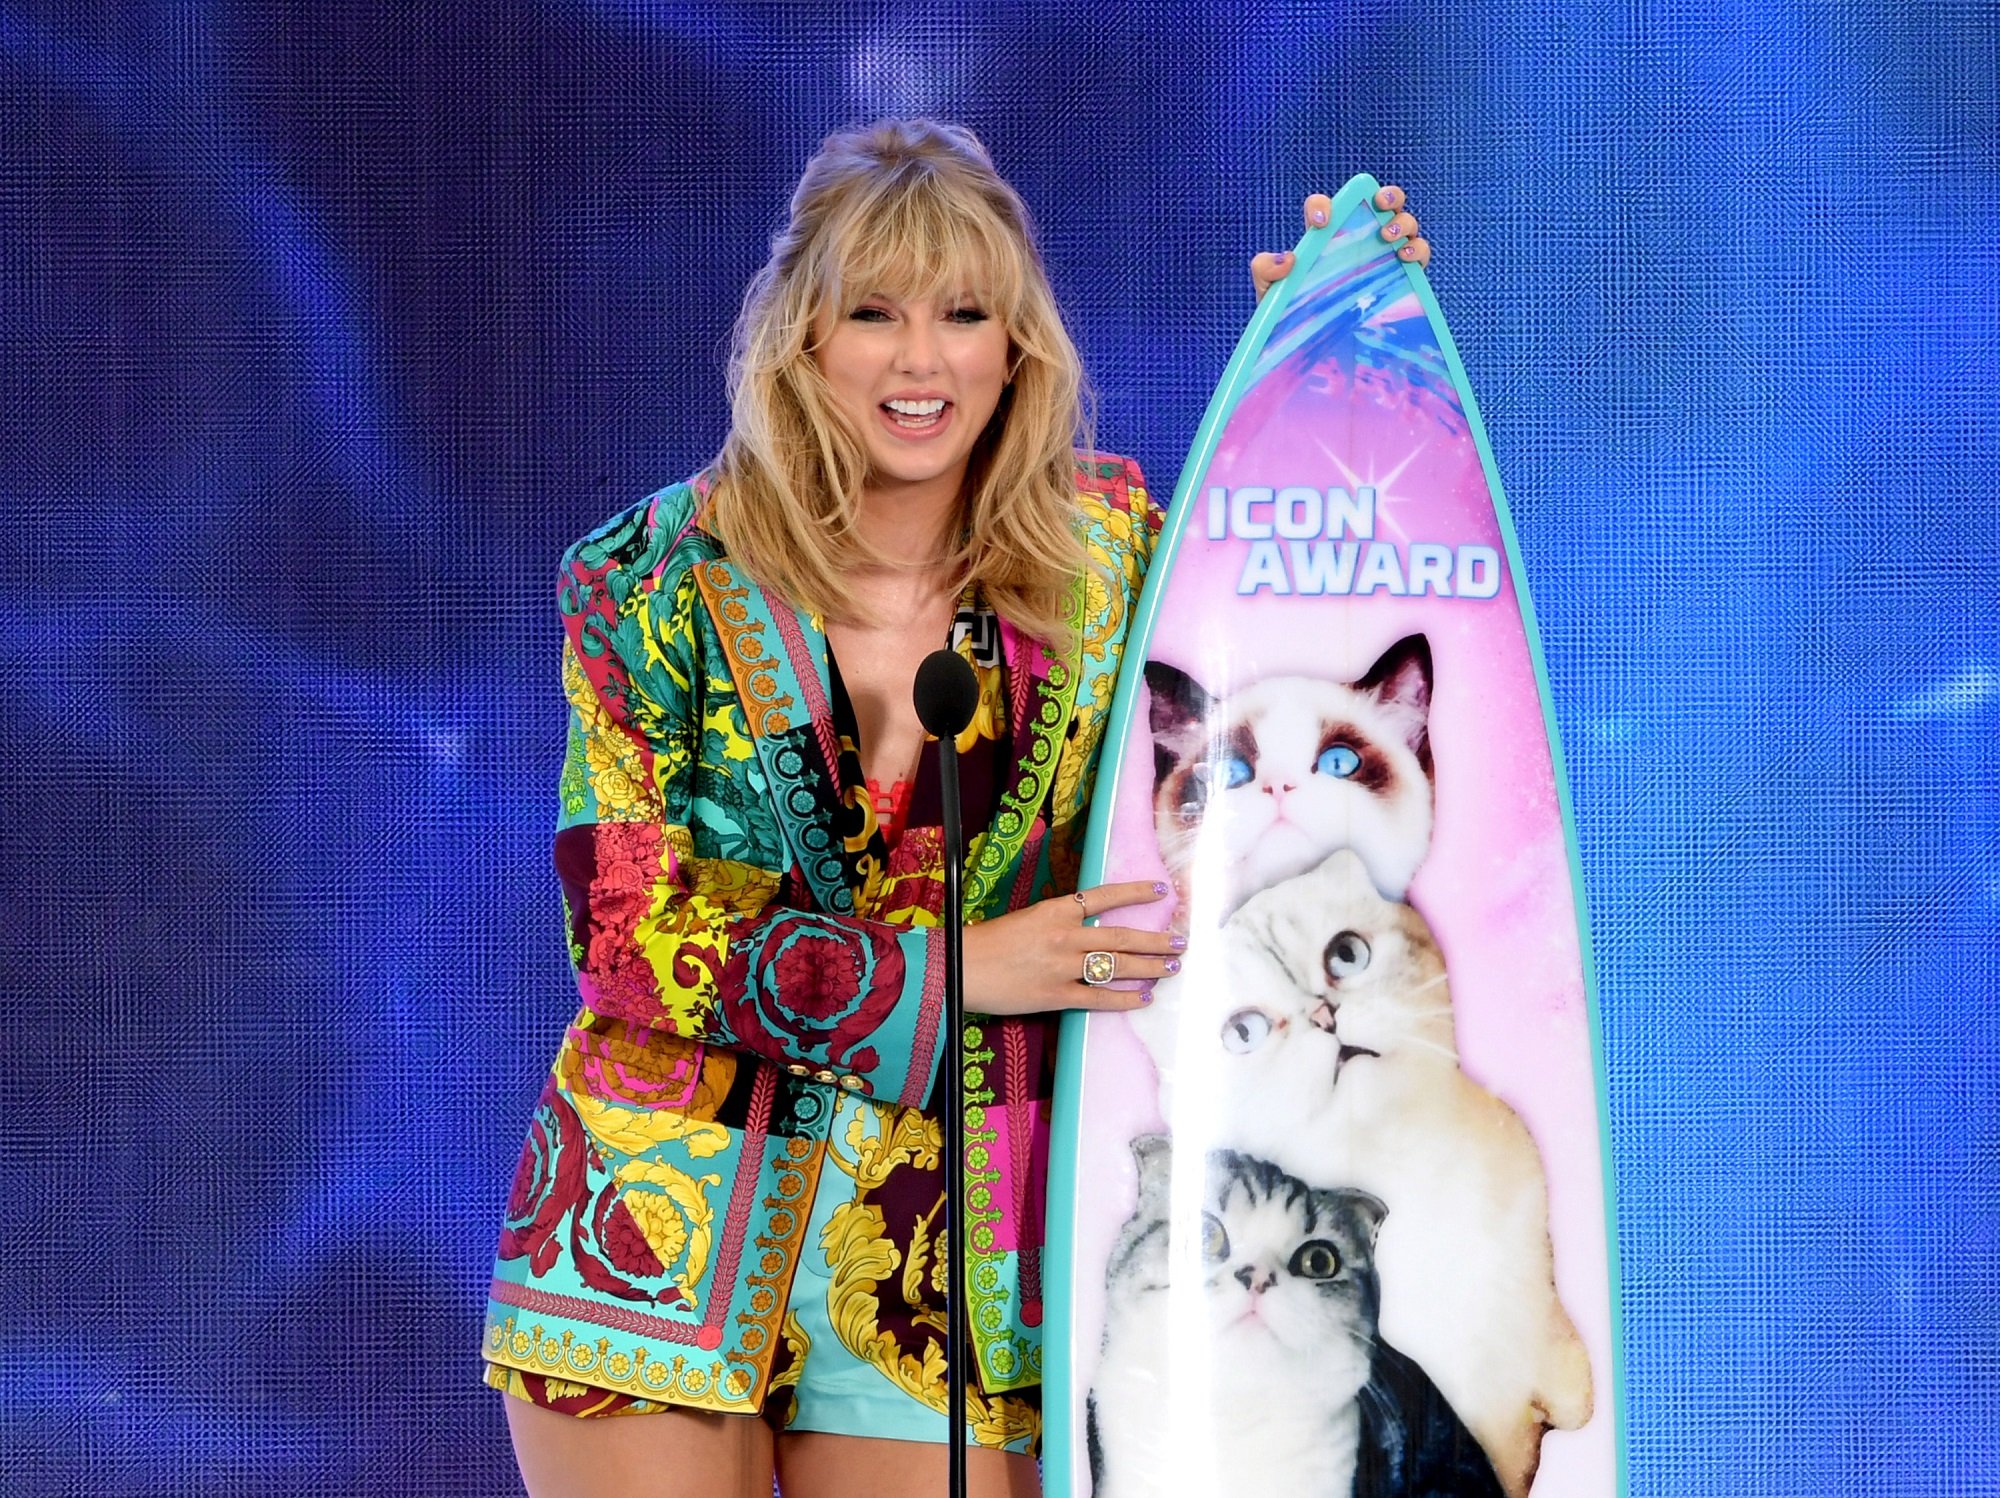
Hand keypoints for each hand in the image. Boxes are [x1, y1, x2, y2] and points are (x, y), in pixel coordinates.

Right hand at [962, 880, 1180, 1015]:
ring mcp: (1063, 966)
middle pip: (1122, 936)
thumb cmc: (987, 943)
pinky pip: (1099, 997)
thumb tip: (1088, 928)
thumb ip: (1058, 922)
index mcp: (1056, 910)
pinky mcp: (1057, 995)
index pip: (1105, 896)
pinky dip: (1124, 999)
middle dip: (1156, 940)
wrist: (961, 967)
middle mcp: (1065, 935)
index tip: (1163, 891)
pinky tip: (1143, 999)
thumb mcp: (1026, 919)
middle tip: (1181, 942)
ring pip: (1117, 966)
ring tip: (1171, 968)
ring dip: (1149, 968)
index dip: (1137, 893)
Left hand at [1250, 185, 1431, 300]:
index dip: (1324, 204)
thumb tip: (1289, 258)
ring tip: (1388, 236)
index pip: (1326, 207)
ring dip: (1403, 221)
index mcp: (1324, 238)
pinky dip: (1418, 249)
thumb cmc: (1292, 315)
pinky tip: (1405, 258)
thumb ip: (1265, 270)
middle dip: (1387, 195)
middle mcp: (1358, 240)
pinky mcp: (1401, 277)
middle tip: (1380, 204)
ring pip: (1405, 223)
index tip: (1322, 222)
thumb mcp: (1270, 292)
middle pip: (1382, 202)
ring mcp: (1383, 256)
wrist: (1315, 350)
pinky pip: (1419, 253)